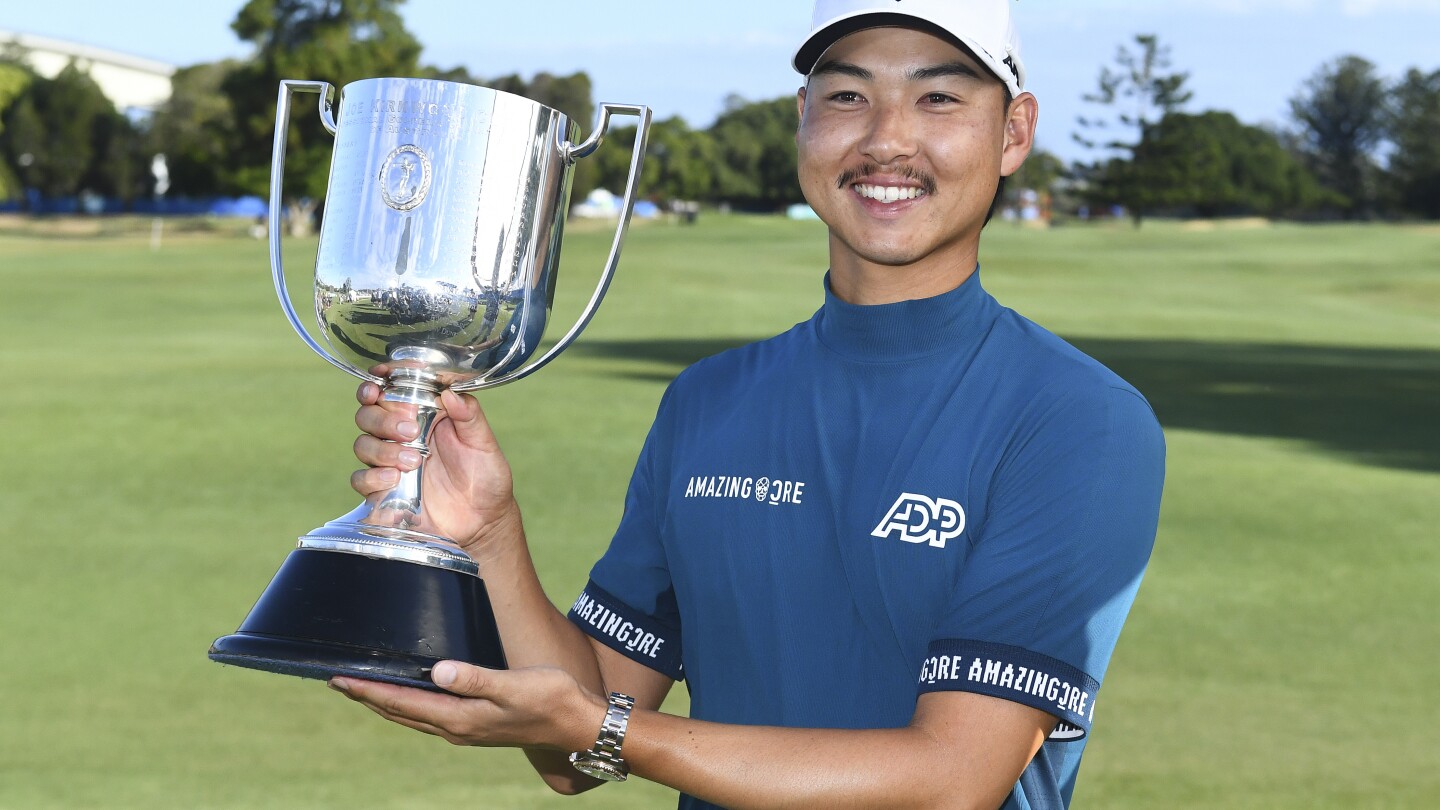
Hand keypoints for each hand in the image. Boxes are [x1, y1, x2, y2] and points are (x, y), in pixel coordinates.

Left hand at [329, 662, 604, 752]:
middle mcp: (457, 728)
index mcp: (460, 718)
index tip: (340, 680)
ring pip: (413, 716)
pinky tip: (411, 695)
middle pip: (400, 712)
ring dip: (385, 703)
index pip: (402, 703)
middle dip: (368, 697)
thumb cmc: (550, 700)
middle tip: (338, 681)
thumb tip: (438, 671)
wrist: (577, 725)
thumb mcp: (512, 685)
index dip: (369, 691)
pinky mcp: (477, 724)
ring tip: (363, 689)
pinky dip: (409, 705)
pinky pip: (430, 715)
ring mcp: (466, 729)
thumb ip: (474, 678)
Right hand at [351, 367, 520, 555]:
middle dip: (382, 419)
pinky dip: (372, 478)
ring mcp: (390, 463)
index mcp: (423, 415)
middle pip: (367, 415)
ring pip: (362, 444)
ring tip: (413, 461)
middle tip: (410, 431)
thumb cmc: (486, 477)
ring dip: (382, 450)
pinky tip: (394, 479)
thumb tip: (450, 393)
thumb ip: (469, 416)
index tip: (376, 382)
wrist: (484, 521)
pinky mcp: (384, 491)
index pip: (389, 392)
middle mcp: (401, 436)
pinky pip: (360, 480)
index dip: (376, 384)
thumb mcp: (484, 444)